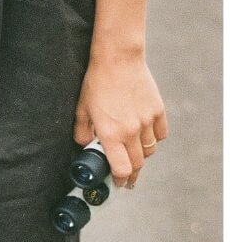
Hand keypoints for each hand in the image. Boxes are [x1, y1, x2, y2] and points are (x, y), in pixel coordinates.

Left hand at [72, 50, 167, 187]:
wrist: (118, 59)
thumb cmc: (97, 82)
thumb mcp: (82, 108)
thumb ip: (82, 132)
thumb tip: (84, 144)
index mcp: (111, 134)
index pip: (122, 169)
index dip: (121, 179)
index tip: (119, 182)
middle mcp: (131, 131)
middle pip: (138, 163)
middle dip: (132, 173)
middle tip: (127, 176)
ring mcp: (147, 121)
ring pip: (150, 150)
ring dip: (142, 155)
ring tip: (134, 152)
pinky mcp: (157, 110)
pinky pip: (160, 134)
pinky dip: (154, 138)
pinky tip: (146, 134)